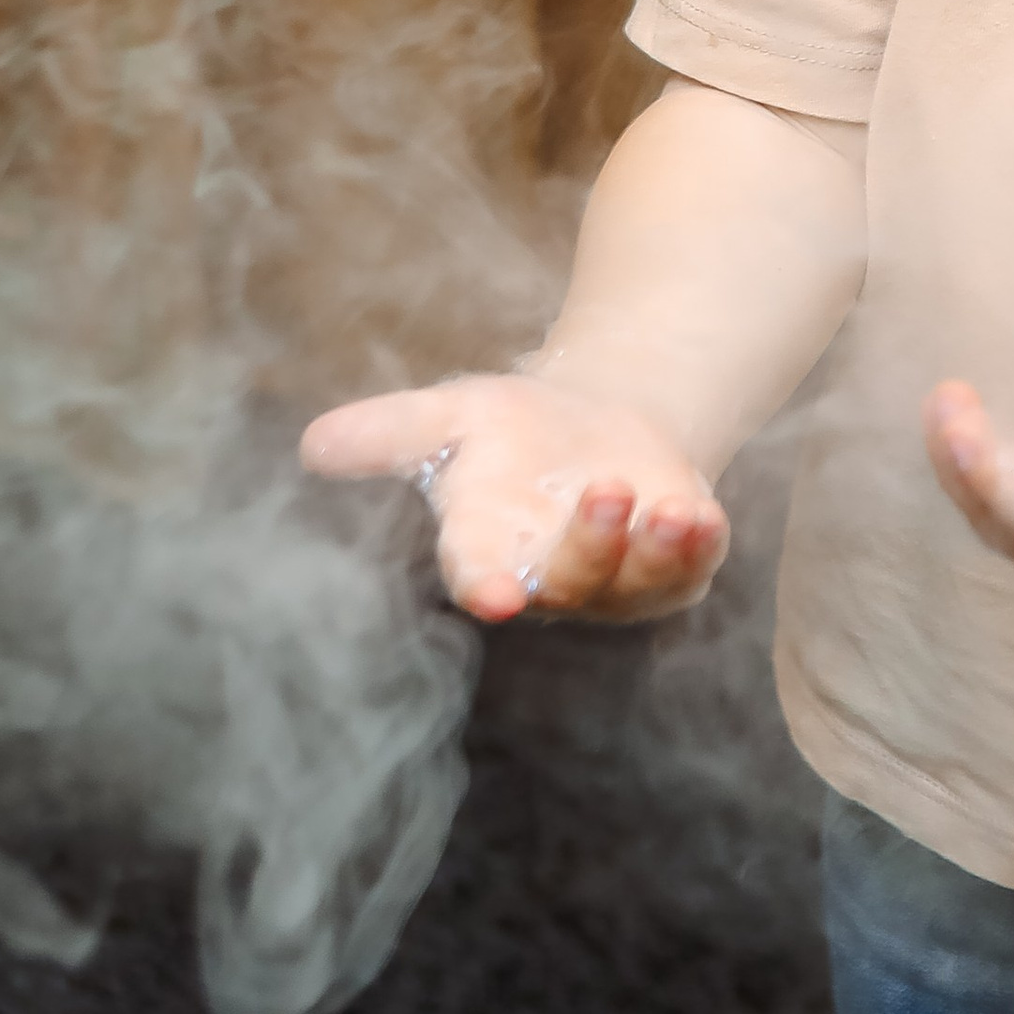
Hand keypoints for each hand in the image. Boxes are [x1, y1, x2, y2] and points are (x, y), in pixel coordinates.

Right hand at [301, 371, 728, 623]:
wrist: (600, 425)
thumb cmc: (512, 433)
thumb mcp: (449, 418)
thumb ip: (387, 433)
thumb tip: (311, 443)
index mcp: (489, 548)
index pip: (481, 576)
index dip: (486, 585)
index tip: (495, 595)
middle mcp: (552, 576)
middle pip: (569, 580)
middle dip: (589, 547)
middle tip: (603, 492)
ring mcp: (617, 580)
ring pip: (635, 581)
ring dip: (652, 550)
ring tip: (666, 507)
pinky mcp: (674, 567)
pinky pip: (690, 568)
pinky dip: (699, 548)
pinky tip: (703, 516)